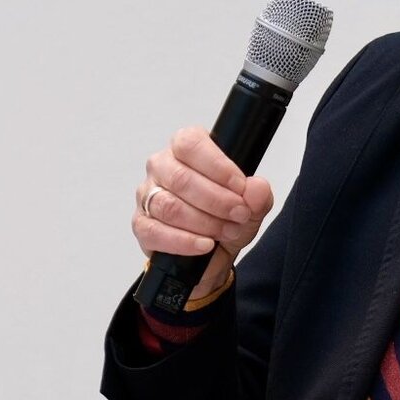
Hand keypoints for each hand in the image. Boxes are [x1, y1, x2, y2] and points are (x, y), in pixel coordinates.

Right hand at [134, 127, 275, 296]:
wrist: (211, 255)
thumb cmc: (224, 218)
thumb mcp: (251, 207)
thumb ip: (257, 195)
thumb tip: (256, 188)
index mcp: (185, 149)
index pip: (190, 144)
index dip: (217, 166)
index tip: (240, 186)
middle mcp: (162, 168)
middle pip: (181, 178)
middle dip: (217, 200)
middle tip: (240, 214)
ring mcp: (148, 196)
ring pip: (169, 206)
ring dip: (204, 222)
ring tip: (227, 231)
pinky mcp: (141, 225)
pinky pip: (156, 232)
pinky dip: (185, 241)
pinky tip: (205, 245)